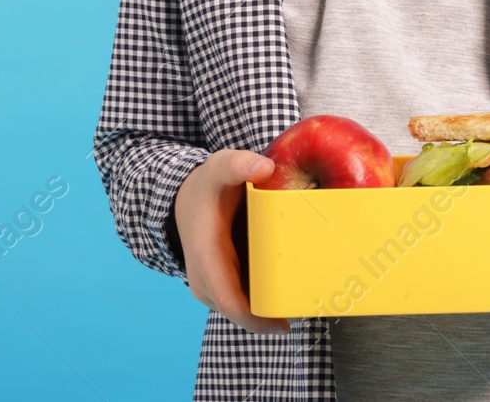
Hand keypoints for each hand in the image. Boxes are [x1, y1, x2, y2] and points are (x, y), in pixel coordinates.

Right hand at [173, 149, 290, 333]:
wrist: (182, 199)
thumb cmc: (206, 186)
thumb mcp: (219, 167)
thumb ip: (238, 164)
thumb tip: (264, 167)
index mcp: (206, 256)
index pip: (229, 300)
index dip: (255, 320)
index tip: (284, 325)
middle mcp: (205, 279)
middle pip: (240, 310)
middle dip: (270, 314)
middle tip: (306, 306)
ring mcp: (210, 286)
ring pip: (241, 307)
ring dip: (267, 307)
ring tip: (301, 298)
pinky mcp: (219, 286)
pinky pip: (241, 299)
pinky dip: (261, 298)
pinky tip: (285, 289)